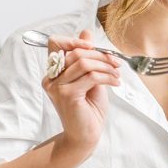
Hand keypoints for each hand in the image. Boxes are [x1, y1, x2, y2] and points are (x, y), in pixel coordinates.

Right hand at [42, 29, 120, 154]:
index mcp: (54, 72)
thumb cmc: (88, 108)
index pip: (54, 43)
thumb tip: (86, 32)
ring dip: (106, 65)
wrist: (86, 135)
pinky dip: (107, 76)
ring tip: (117, 73)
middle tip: (116, 62)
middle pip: (75, 52)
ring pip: (83, 62)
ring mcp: (57, 87)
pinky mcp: (67, 95)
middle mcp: (51, 78)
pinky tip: (116, 82)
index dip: (73, 39)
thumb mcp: (90, 77)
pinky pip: (90, 76)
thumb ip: (87, 57)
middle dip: (100, 55)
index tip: (93, 46)